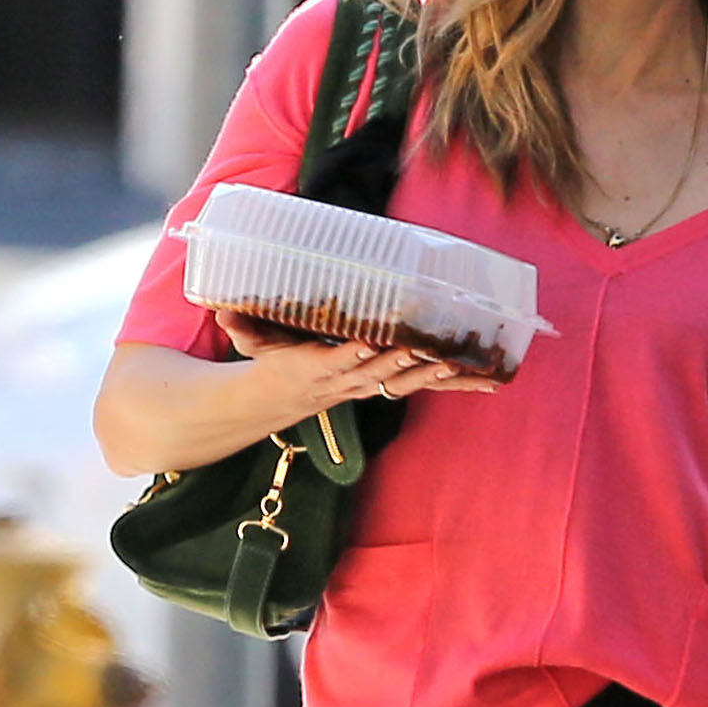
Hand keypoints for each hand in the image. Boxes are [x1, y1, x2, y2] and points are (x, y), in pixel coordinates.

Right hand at [213, 315, 497, 402]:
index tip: (367, 344)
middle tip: (431, 351)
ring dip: (434, 374)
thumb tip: (220, 309)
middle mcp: (349, 380)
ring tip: (460, 364)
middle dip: (405, 363)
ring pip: (407, 381)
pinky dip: (454, 382)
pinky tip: (487, 380)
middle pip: (381, 372)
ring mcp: (370, 384)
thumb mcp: (254, 345)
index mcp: (317, 367)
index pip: (337, 360)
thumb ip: (242, 327)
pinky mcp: (386, 383)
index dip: (353, 355)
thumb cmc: (273, 361)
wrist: (284, 397)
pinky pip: (424, 384)